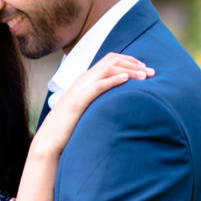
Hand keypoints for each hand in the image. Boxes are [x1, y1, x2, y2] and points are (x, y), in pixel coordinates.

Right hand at [34, 53, 153, 155]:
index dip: (129, 60)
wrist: (49, 140)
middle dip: (133, 63)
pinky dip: (113, 80)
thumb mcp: (86, 109)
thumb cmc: (69, 127)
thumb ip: (98, 100)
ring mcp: (78, 90)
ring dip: (128, 70)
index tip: (145, 69)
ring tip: (144, 77)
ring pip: (106, 69)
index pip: (109, 60)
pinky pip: (97, 86)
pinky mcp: (77, 101)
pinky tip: (126, 80)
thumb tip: (117, 102)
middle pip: (110, 61)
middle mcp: (81, 81)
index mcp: (84, 80)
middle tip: (151, 72)